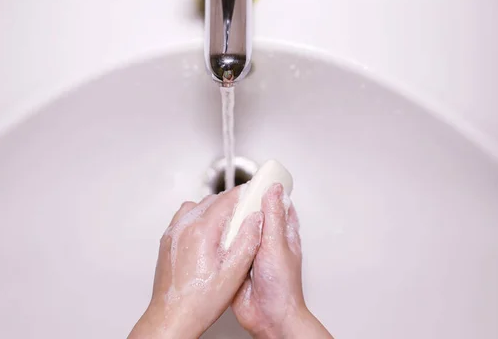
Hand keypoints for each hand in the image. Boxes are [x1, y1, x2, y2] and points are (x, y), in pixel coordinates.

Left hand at [129, 187, 263, 338]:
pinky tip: (207, 234)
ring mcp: (173, 232)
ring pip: (197, 205)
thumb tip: (256, 218)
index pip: (226, 199)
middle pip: (212, 199)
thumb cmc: (200, 301)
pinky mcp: (168, 239)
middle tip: (245, 213)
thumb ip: (247, 241)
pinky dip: (198, 217)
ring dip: (213, 208)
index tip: (254, 192)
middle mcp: (184, 226)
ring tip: (226, 225)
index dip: (243, 194)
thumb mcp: (234, 273)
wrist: (172, 316)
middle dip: (230, 202)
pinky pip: (184, 216)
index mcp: (202, 231)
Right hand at [232, 184, 332, 338]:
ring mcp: (252, 253)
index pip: (279, 205)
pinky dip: (222, 241)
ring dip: (232, 223)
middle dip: (245, 206)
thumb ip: (273, 216)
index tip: (261, 178)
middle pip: (256, 215)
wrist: (268, 317)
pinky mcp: (238, 264)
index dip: (271, 190)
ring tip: (222, 212)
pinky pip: (228, 247)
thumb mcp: (276, 244)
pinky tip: (214, 235)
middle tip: (234, 195)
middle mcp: (268, 242)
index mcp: (283, 234)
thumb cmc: (282, 286)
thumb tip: (273, 189)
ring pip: (240, 230)